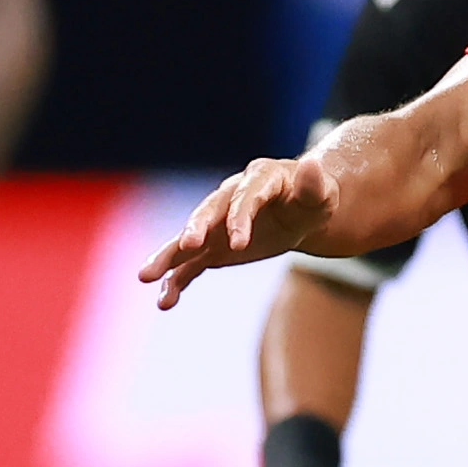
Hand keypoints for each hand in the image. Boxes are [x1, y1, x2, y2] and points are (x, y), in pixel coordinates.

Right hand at [141, 157, 337, 307]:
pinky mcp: (212, 248)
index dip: (241, 219)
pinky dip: (177, 282)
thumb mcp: (321, 193)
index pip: (245, 198)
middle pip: (208, 213)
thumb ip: (314, 184)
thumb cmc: (314, 200)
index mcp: (257, 180)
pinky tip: (164, 302)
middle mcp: (229, 199)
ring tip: (146, 277)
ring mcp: (216, 225)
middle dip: (196, 228)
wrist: (300, 212)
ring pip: (188, 241)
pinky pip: (190, 265)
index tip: (240, 244)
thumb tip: (312, 164)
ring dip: (168, 258)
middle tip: (188, 245)